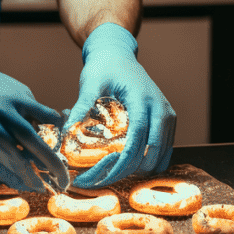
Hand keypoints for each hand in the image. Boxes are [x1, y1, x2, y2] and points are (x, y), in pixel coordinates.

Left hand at [65, 22, 175, 187]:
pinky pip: (162, 152)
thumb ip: (82, 106)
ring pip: (160, 158)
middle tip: (101, 177)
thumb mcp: (91, 83)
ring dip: (138, 169)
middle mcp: (162, 110)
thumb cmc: (104, 68)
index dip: (122, 162)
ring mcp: (168, 117)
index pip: (138, 139)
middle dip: (128, 170)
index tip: (102, 176)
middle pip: (151, 154)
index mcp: (144, 100)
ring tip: (111, 171)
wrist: (118, 55)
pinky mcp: (167, 122)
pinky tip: (125, 162)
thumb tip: (66, 133)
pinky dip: (147, 162)